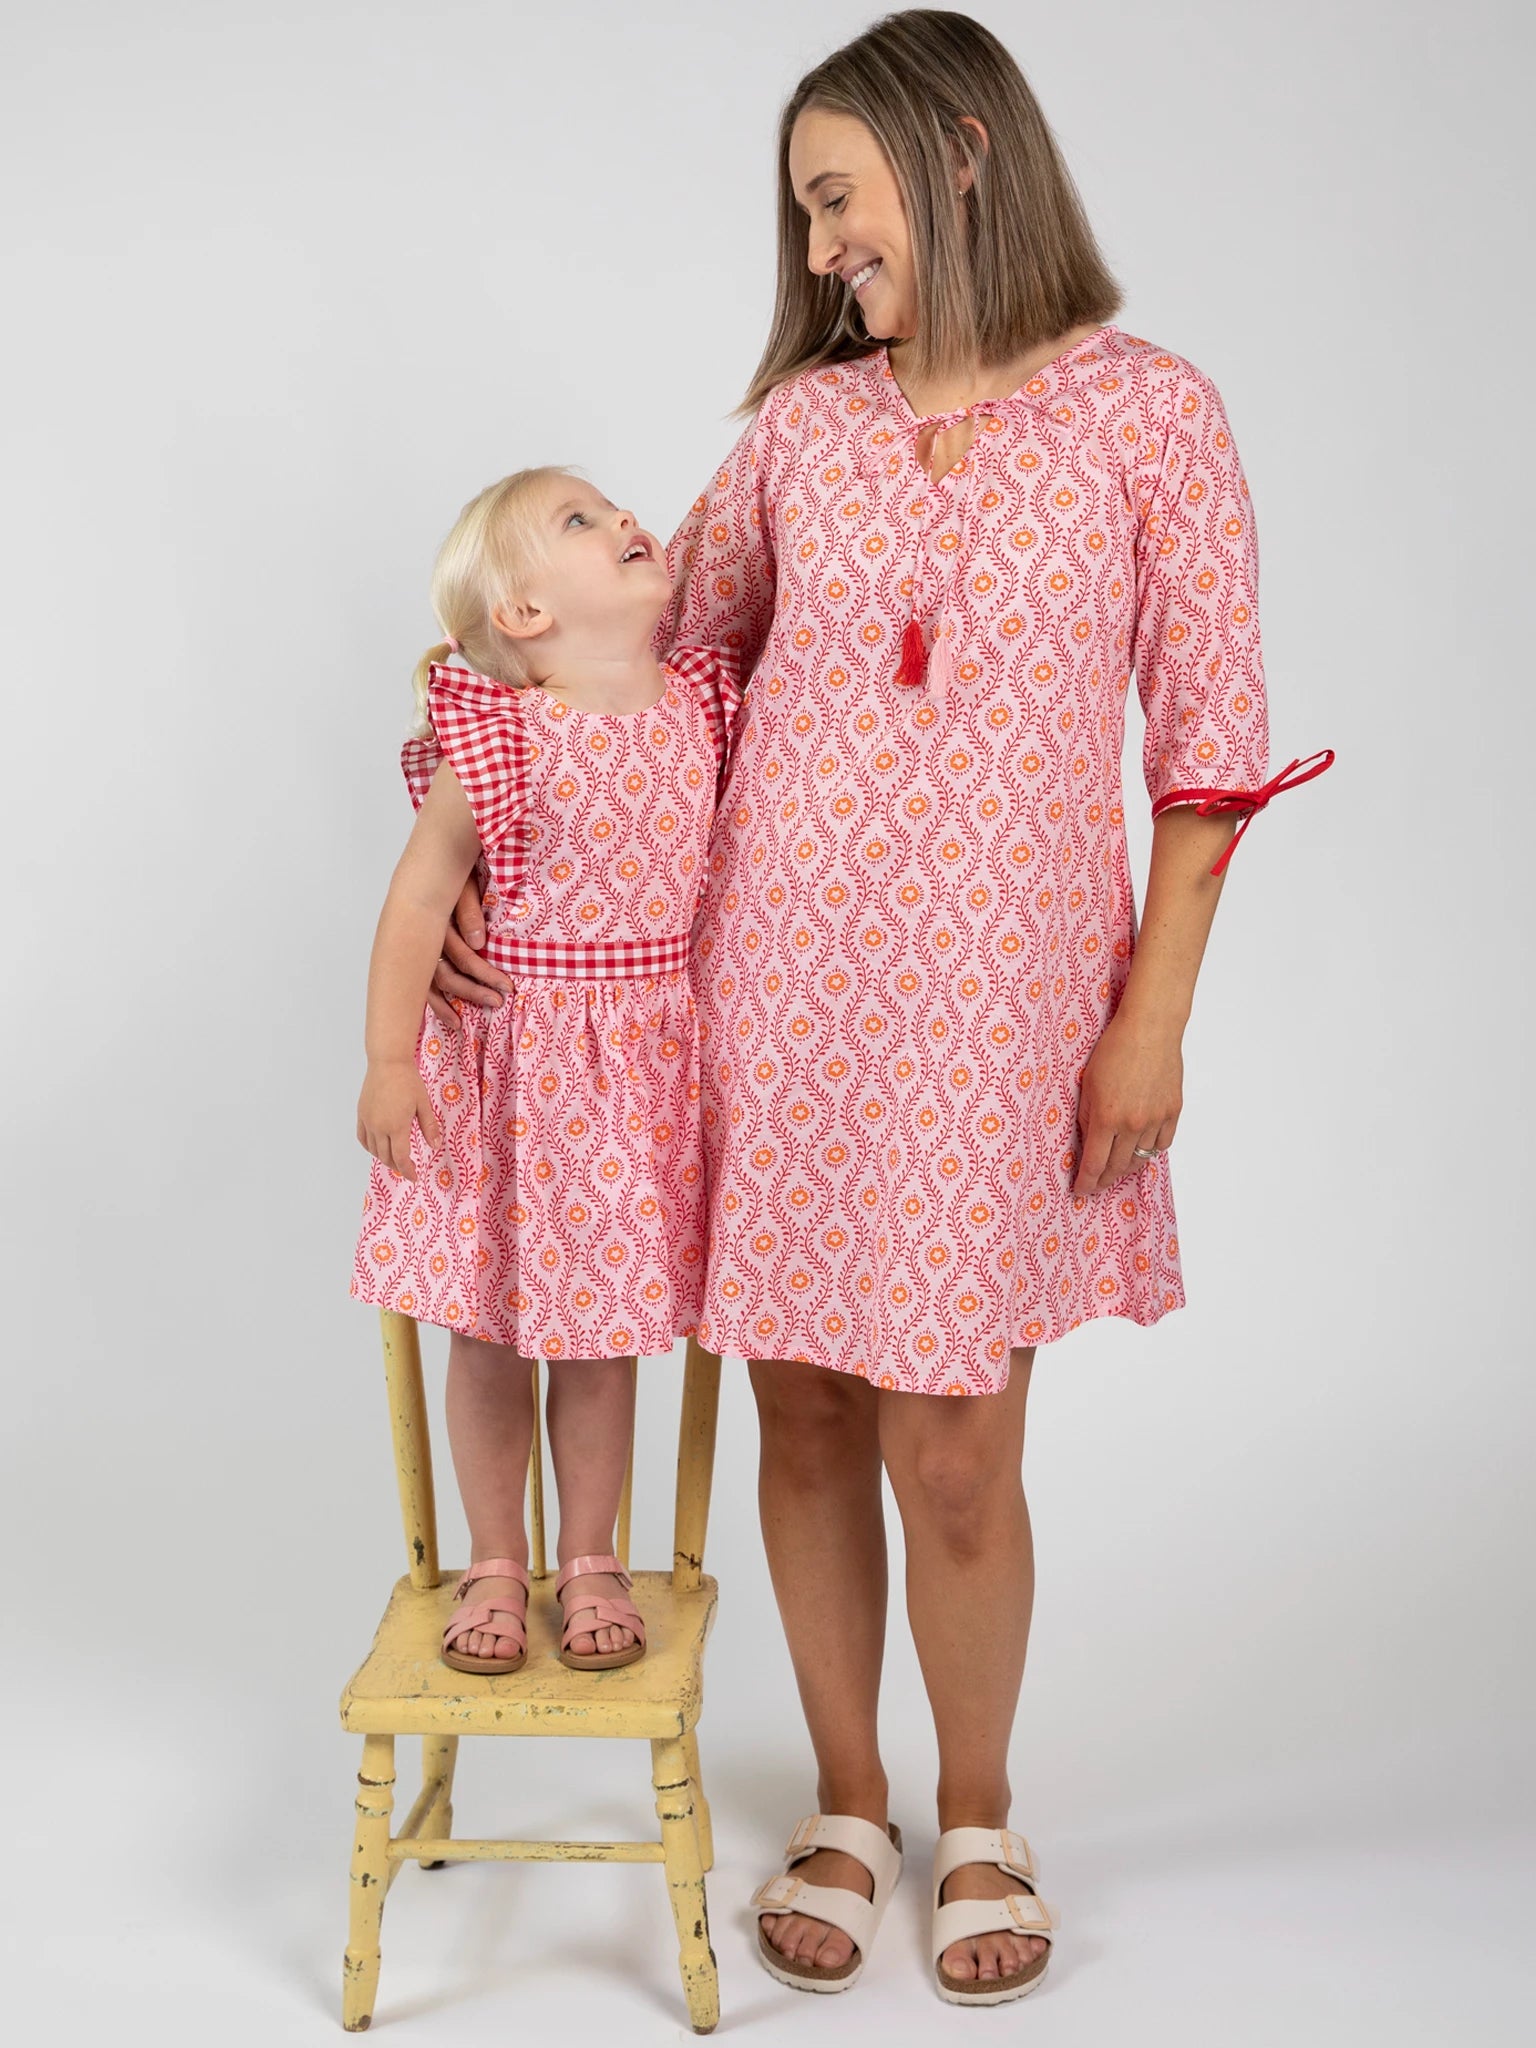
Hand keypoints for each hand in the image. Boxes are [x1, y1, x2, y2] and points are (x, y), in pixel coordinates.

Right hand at [357, 1061, 442, 1179]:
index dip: (407, 1170)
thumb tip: (435, 1146)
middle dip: (397, 1166)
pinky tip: (377, 1148)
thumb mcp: (423, 1104)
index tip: (413, 1177)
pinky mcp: (361, 1114)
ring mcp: (368, 1121)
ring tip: (394, 1160)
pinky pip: (363, 1138)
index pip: (401, 1157)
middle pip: (386, 1156)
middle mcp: (379, 1127)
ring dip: (384, 1158)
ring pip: (373, 1149)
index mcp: (396, 1126)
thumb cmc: (408, 1080)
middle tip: (407, 1169)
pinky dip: (370, 1147)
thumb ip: (429, 1127)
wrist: (388, 1062)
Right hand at [427, 877, 510, 1029]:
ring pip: (433, 981)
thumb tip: (477, 942)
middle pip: (445, 973)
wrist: (440, 857)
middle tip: (498, 1001)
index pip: (461, 954)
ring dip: (455, 1000)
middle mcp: (424, 936)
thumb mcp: (466, 883)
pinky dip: (437, 1002)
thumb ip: (470, 910)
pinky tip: (451, 1018)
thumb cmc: (458, 871)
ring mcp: (419, 945)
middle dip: (473, 990)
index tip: (507, 986)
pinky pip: (424, 982)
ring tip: (470, 1019)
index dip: (483, 972)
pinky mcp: (420, 952)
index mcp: (436, 919)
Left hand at [1073, 1006, 1181, 1195]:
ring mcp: (1156, 1119)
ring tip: (1115, 1170)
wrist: (1151, 1029)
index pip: (1095, 1164)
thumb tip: (1087, 1143)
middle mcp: (1133, 1123)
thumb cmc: (1114, 1049)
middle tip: (1096, 1186)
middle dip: (1104, 1180)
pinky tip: (1140, 1149)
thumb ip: (1087, 1117)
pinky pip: (1162, 1144)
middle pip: (1118, 1167)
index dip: (1087, 1182)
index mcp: (1107, 1117)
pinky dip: (1150, 1150)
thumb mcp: (1088, 1084)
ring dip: (1126, 1167)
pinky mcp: (1173, 1111)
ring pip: (1141, 1158)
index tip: (1081, 1191)